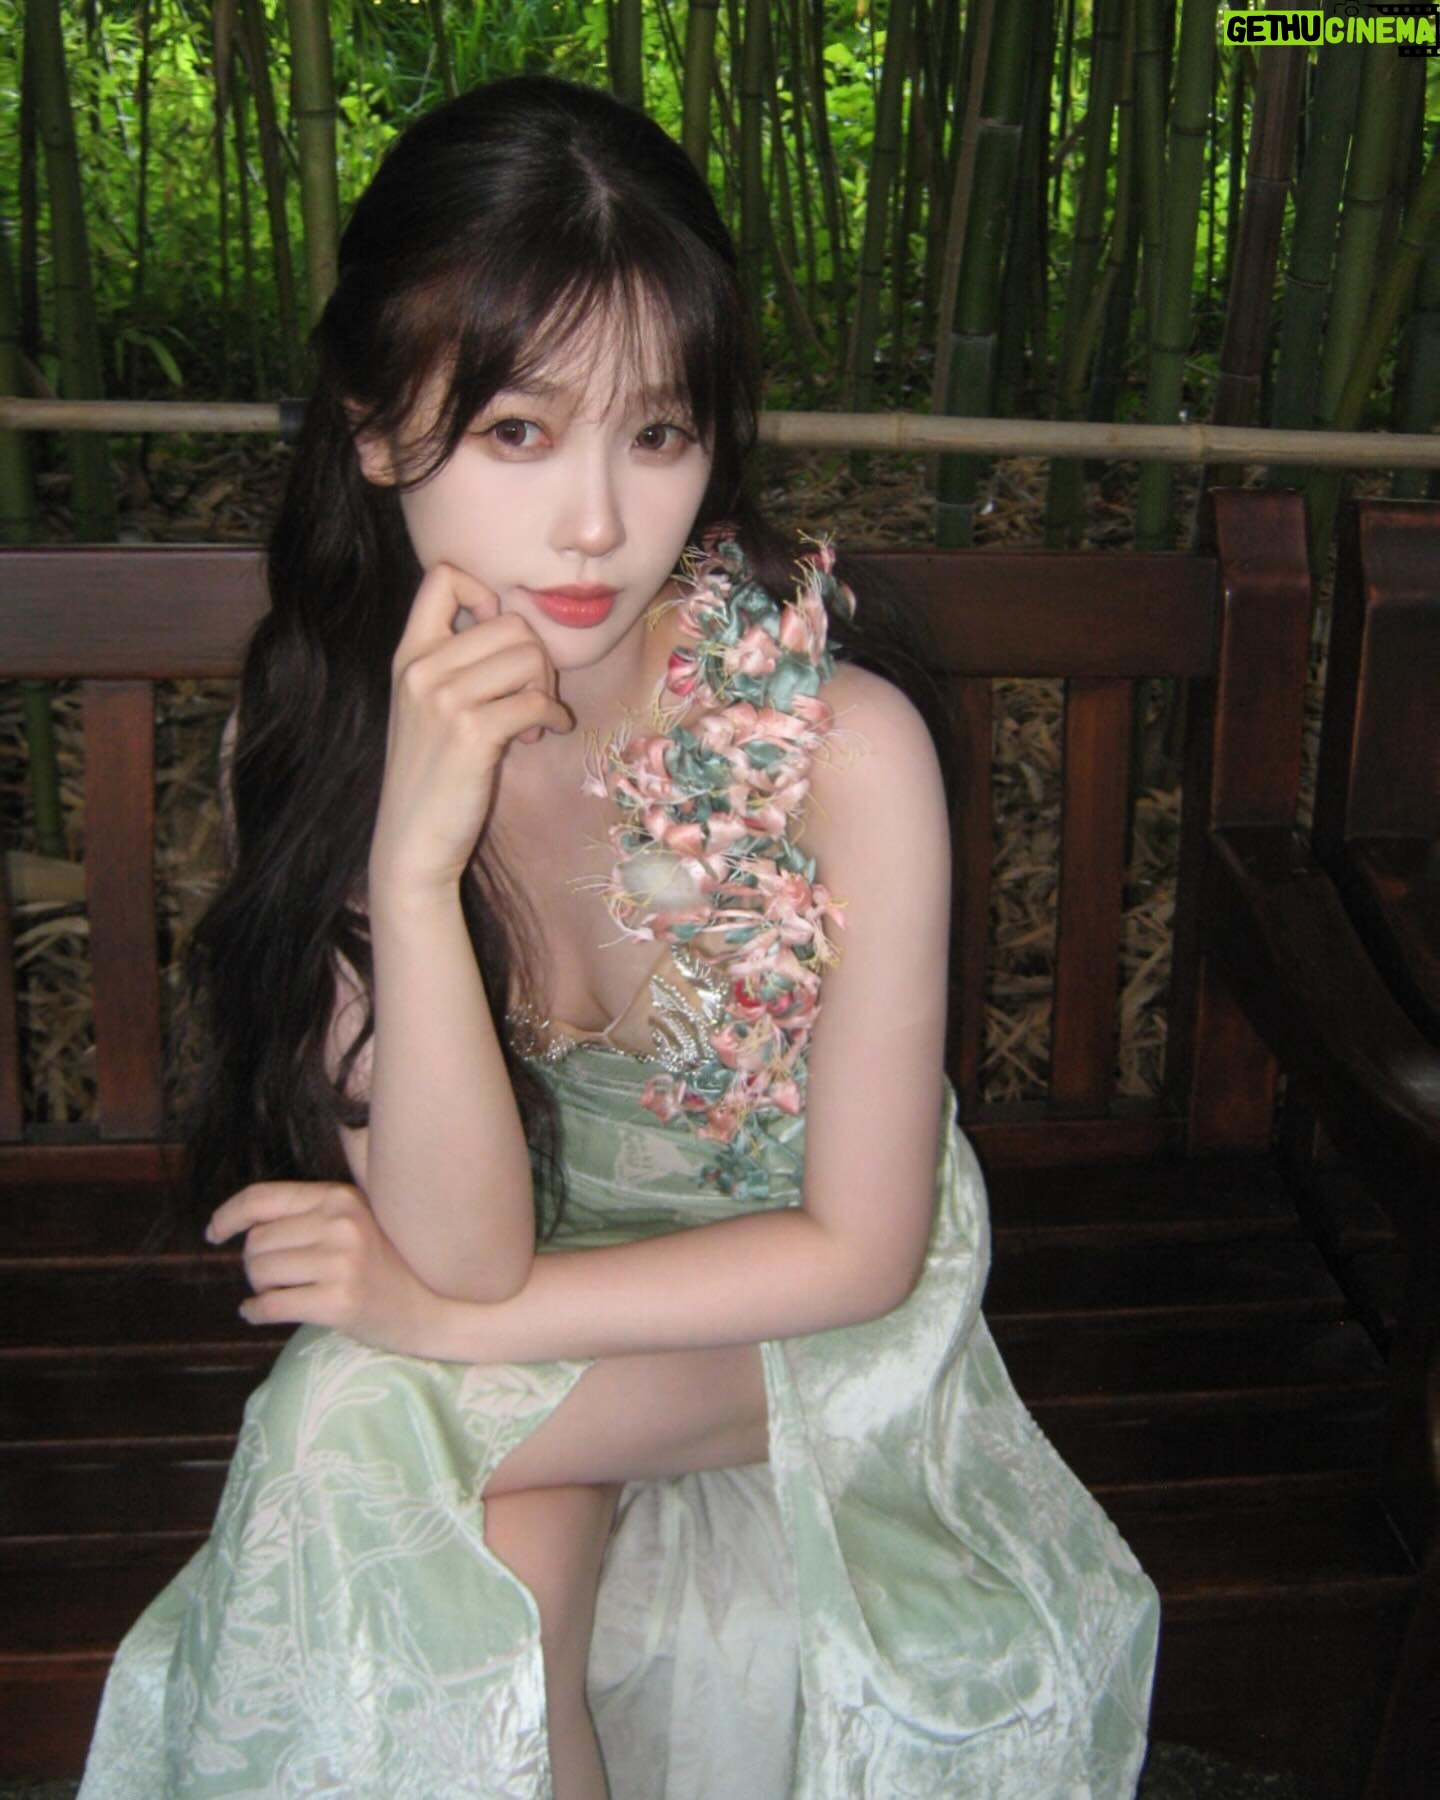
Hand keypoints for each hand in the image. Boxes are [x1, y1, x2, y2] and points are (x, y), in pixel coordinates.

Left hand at [207, 1180, 444, 1355]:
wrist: (429, 1308)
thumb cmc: (383, 1266)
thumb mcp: (352, 1224)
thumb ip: (306, 1215)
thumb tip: (240, 1224)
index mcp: (341, 1198)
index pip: (263, 1198)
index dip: (228, 1215)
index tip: (214, 1232)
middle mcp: (341, 1224)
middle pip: (257, 1241)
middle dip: (254, 1264)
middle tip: (274, 1278)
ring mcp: (342, 1263)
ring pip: (259, 1273)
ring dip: (259, 1288)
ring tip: (280, 1293)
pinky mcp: (339, 1302)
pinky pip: (270, 1305)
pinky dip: (255, 1312)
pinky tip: (259, 1313)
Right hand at [370, 562, 573, 898]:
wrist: (411, 840)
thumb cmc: (430, 774)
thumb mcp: (426, 707)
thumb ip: (455, 664)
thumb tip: (516, 630)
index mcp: (409, 655)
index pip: (443, 577)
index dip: (484, 592)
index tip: (498, 634)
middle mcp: (421, 668)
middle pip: (509, 622)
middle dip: (535, 658)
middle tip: (530, 695)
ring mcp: (444, 699)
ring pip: (529, 656)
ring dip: (545, 688)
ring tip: (531, 720)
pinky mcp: (472, 732)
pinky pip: (537, 699)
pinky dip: (552, 716)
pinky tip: (543, 732)